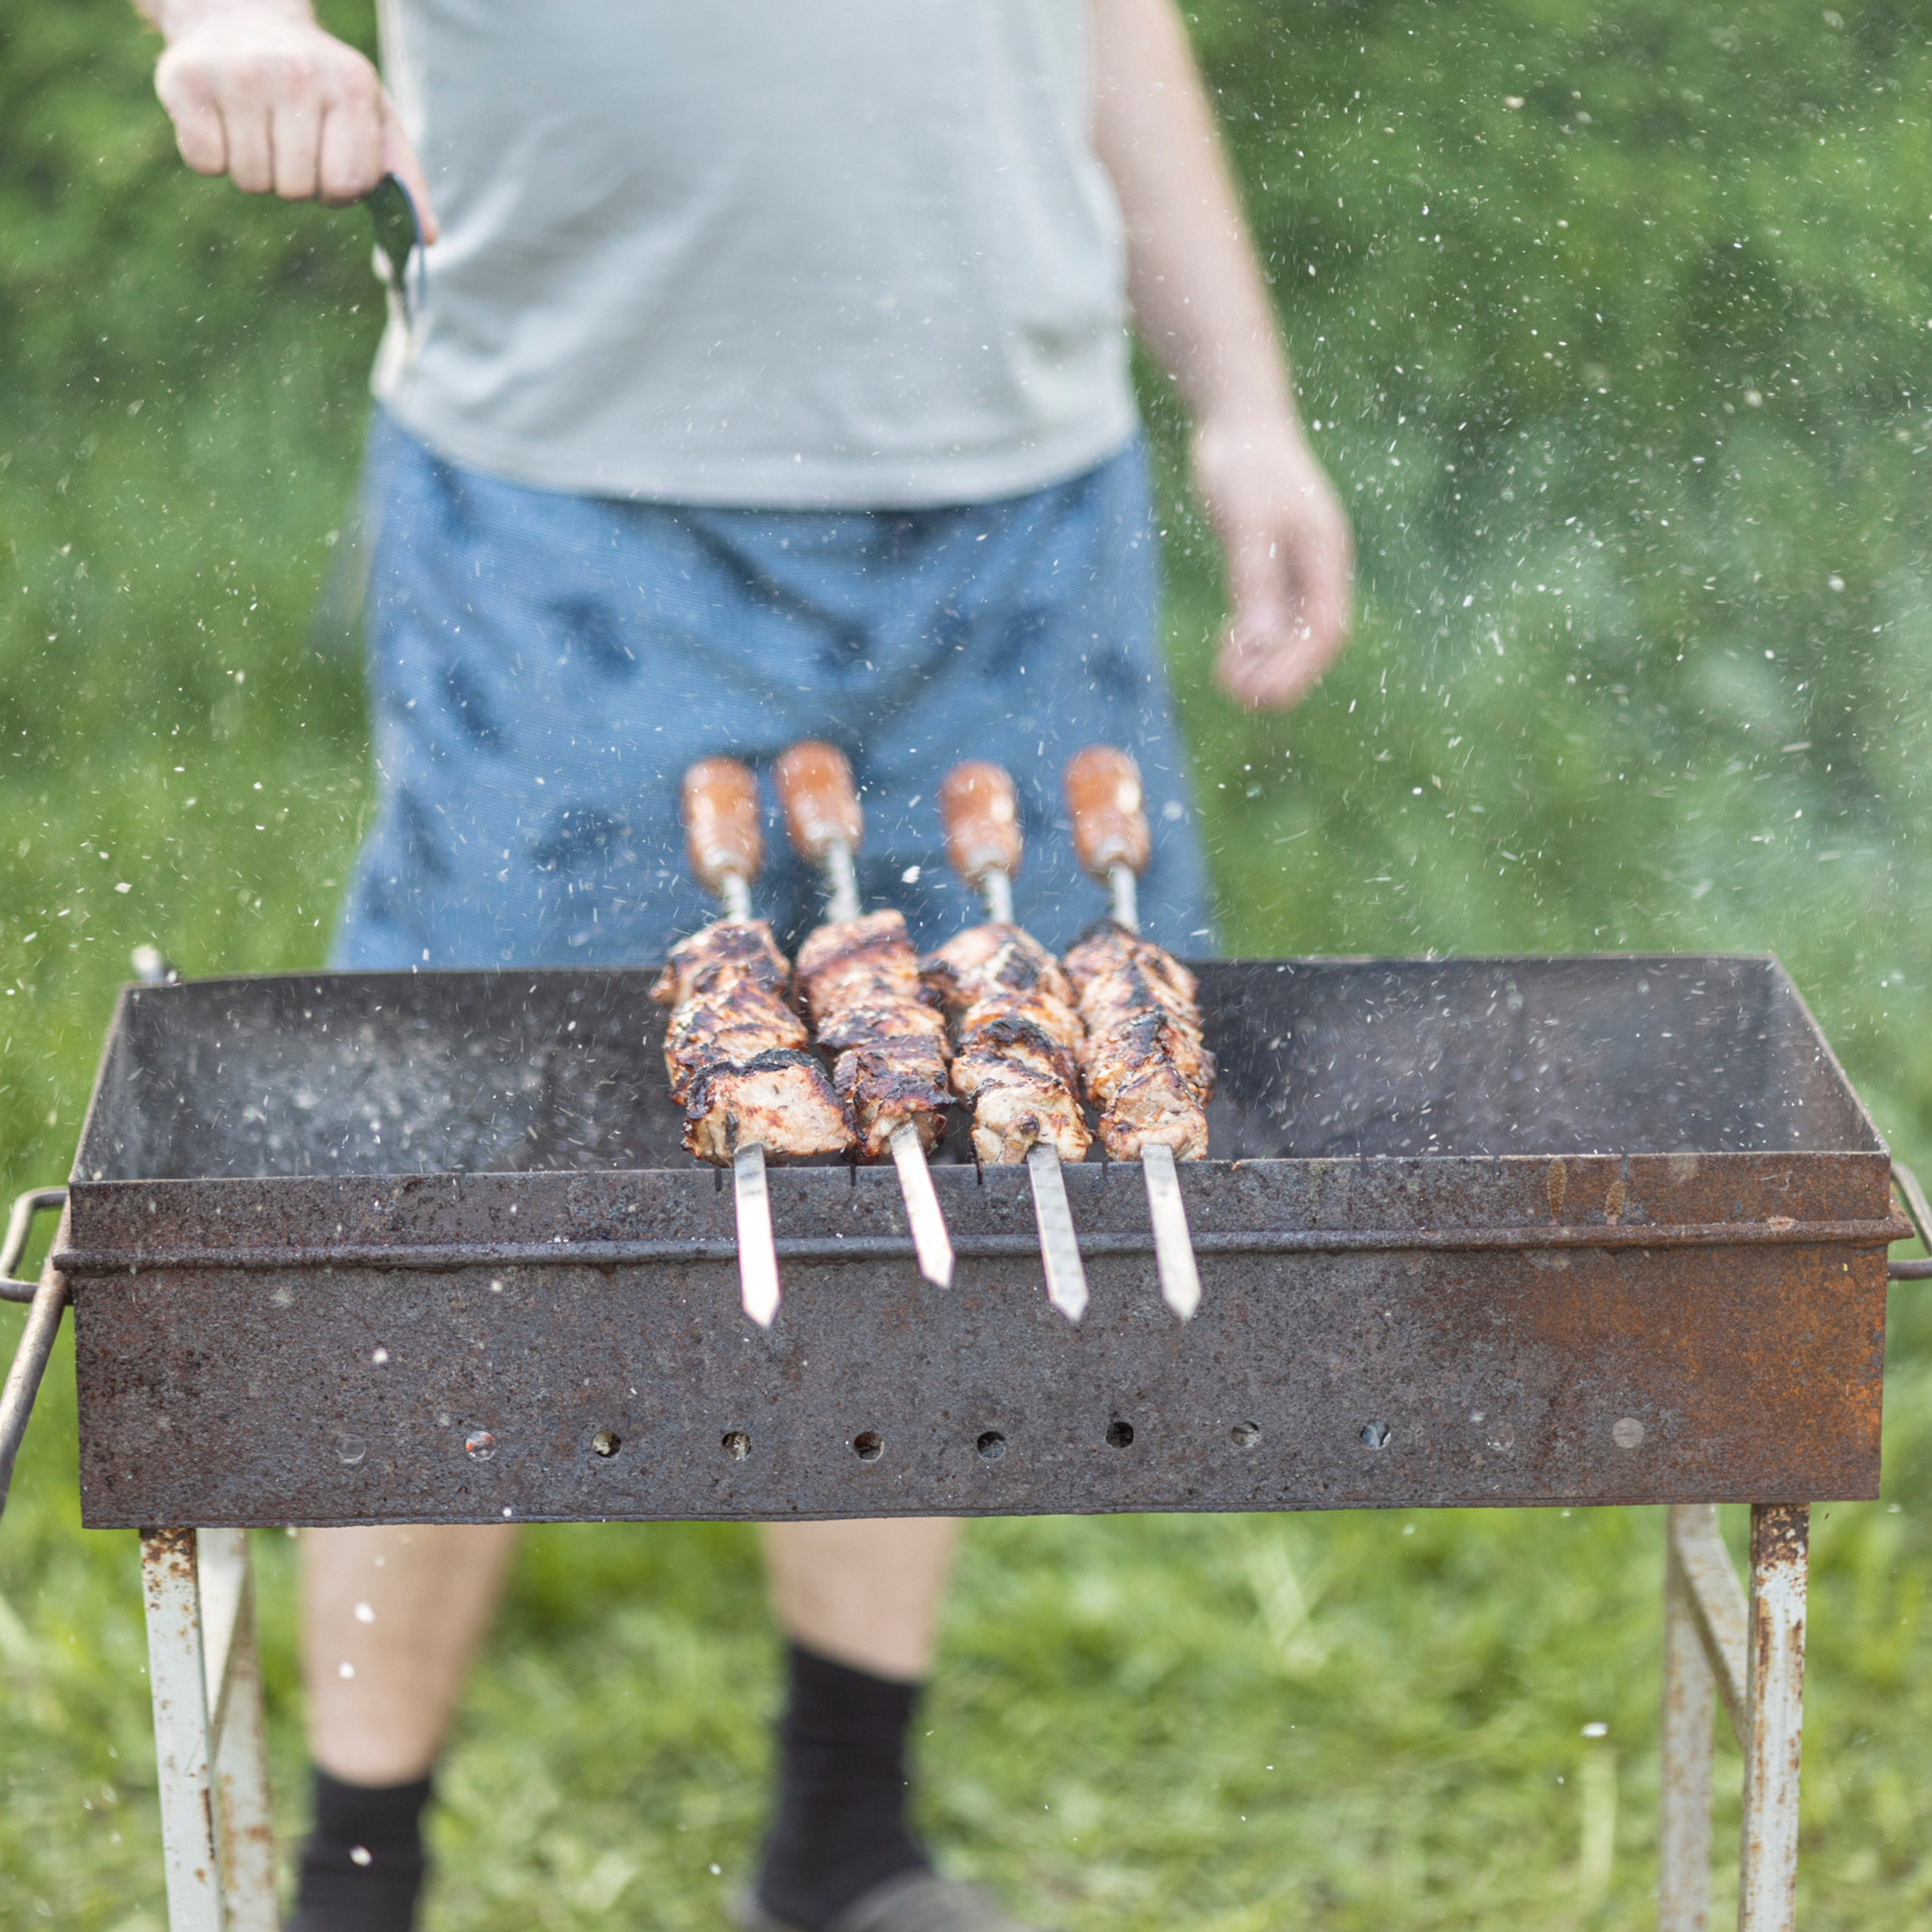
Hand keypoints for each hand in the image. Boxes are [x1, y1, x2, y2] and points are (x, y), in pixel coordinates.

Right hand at [152, 2, 437, 236]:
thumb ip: (403, 178)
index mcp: (350, 86)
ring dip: (253, 170)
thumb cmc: (318, 83)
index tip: (325, 160)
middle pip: (297, 190)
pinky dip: (211, 156)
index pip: (348, 185)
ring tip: (253, 124)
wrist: (241, 13)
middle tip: (284, 137)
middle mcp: (297, 75)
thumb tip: (427, 239)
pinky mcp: (185, 80)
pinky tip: (220, 118)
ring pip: (252, 182)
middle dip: (293, 180)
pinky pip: (205, 164)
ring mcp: (239, 73)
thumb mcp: (371, 116)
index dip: (335, 189)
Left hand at [1192, 416, 1352, 710]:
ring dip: (1264, 661)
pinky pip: (1271, 613)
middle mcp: (1318, 564)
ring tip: (1228, 682)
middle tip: (1240, 698)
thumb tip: (1262, 643)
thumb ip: (1255, 583)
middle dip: (1280, 673)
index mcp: (1325, 554)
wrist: (1238, 419)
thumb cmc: (1246, 464)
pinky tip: (1229, 651)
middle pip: (1310, 637)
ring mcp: (1297, 563)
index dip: (1298, 667)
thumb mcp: (1247, 524)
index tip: (1263, 695)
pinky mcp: (1272, 561)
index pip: (1325, 628)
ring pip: (1290, 629)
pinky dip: (1253, 637)